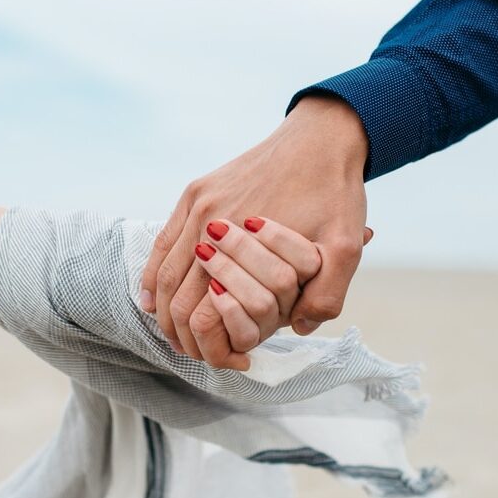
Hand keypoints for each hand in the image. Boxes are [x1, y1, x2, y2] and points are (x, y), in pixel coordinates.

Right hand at [141, 94, 369, 359]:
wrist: (322, 137)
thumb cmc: (336, 192)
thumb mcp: (346, 247)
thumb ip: (326, 295)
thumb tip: (295, 329)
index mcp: (243, 240)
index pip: (205, 311)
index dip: (210, 345)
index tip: (227, 360)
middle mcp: (210, 219)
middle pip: (176, 296)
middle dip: (181, 334)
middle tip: (195, 354)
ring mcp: (199, 203)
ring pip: (163, 271)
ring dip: (164, 310)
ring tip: (175, 334)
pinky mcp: (196, 191)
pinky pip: (162, 241)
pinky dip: (153, 275)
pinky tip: (152, 298)